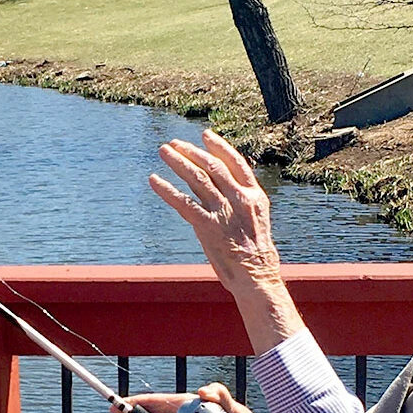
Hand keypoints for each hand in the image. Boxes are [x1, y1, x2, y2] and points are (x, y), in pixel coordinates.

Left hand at [149, 131, 306, 352]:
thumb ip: (241, 203)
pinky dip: (167, 190)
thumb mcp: (256, 221)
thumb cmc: (257, 253)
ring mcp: (223, 211)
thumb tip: (223, 189)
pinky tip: (155, 180)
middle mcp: (239, 199)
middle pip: (212, 167)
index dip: (219, 147)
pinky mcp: (208, 226)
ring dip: (178, 162)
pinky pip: (183, 203)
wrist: (257, 276)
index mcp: (255, 195)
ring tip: (163, 152)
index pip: (236, 163)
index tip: (205, 135)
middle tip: (174, 144)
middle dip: (191, 152)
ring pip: (197, 178)